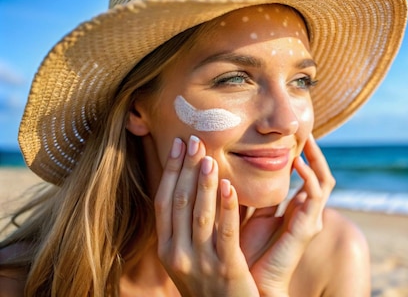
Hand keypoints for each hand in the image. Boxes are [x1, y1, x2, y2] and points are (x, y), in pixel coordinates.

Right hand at [154, 135, 258, 296]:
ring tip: (209, 157)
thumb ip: (190, 227)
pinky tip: (229, 187)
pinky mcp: (226, 269)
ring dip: (204, 184)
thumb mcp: (190, 257)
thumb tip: (195, 186)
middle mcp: (178, 255)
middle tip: (195, 140)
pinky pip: (225, 233)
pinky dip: (226, 208)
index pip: (164, 202)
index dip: (171, 172)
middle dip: (187, 169)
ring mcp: (201, 263)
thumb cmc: (210, 284)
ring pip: (200, 216)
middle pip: (180, 203)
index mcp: (167, 249)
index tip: (178, 145)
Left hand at [240, 135, 335, 295]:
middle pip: (320, 174)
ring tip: (307, 140)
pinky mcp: (307, 229)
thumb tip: (235, 167)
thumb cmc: (245, 252)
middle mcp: (307, 214)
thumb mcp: (247, 215)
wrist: (250, 284)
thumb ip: (250, 194)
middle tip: (306, 131)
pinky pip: (315, 198)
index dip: (303, 154)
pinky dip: (308, 178)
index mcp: (294, 210)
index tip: (293, 135)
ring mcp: (310, 221)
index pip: (307, 175)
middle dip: (315, 152)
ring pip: (324, 181)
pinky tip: (297, 163)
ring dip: (316, 159)